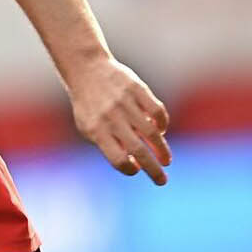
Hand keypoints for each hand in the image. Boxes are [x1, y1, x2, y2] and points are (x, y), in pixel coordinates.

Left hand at [69, 56, 171, 184]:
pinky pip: (157, 112)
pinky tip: (160, 131)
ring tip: (165, 160)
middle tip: (162, 181)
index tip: (135, 169)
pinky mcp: (137, 89)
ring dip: (162, 150)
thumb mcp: (88, 127)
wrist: (86, 71)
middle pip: (139, 151)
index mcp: (96, 130)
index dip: (129, 169)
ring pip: (152, 133)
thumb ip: (107, 145)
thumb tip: (135, 165)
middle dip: (153, 170)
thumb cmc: (89, 105)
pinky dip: (162, 124)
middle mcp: (111, 118)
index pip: (117, 159)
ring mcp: (125, 103)